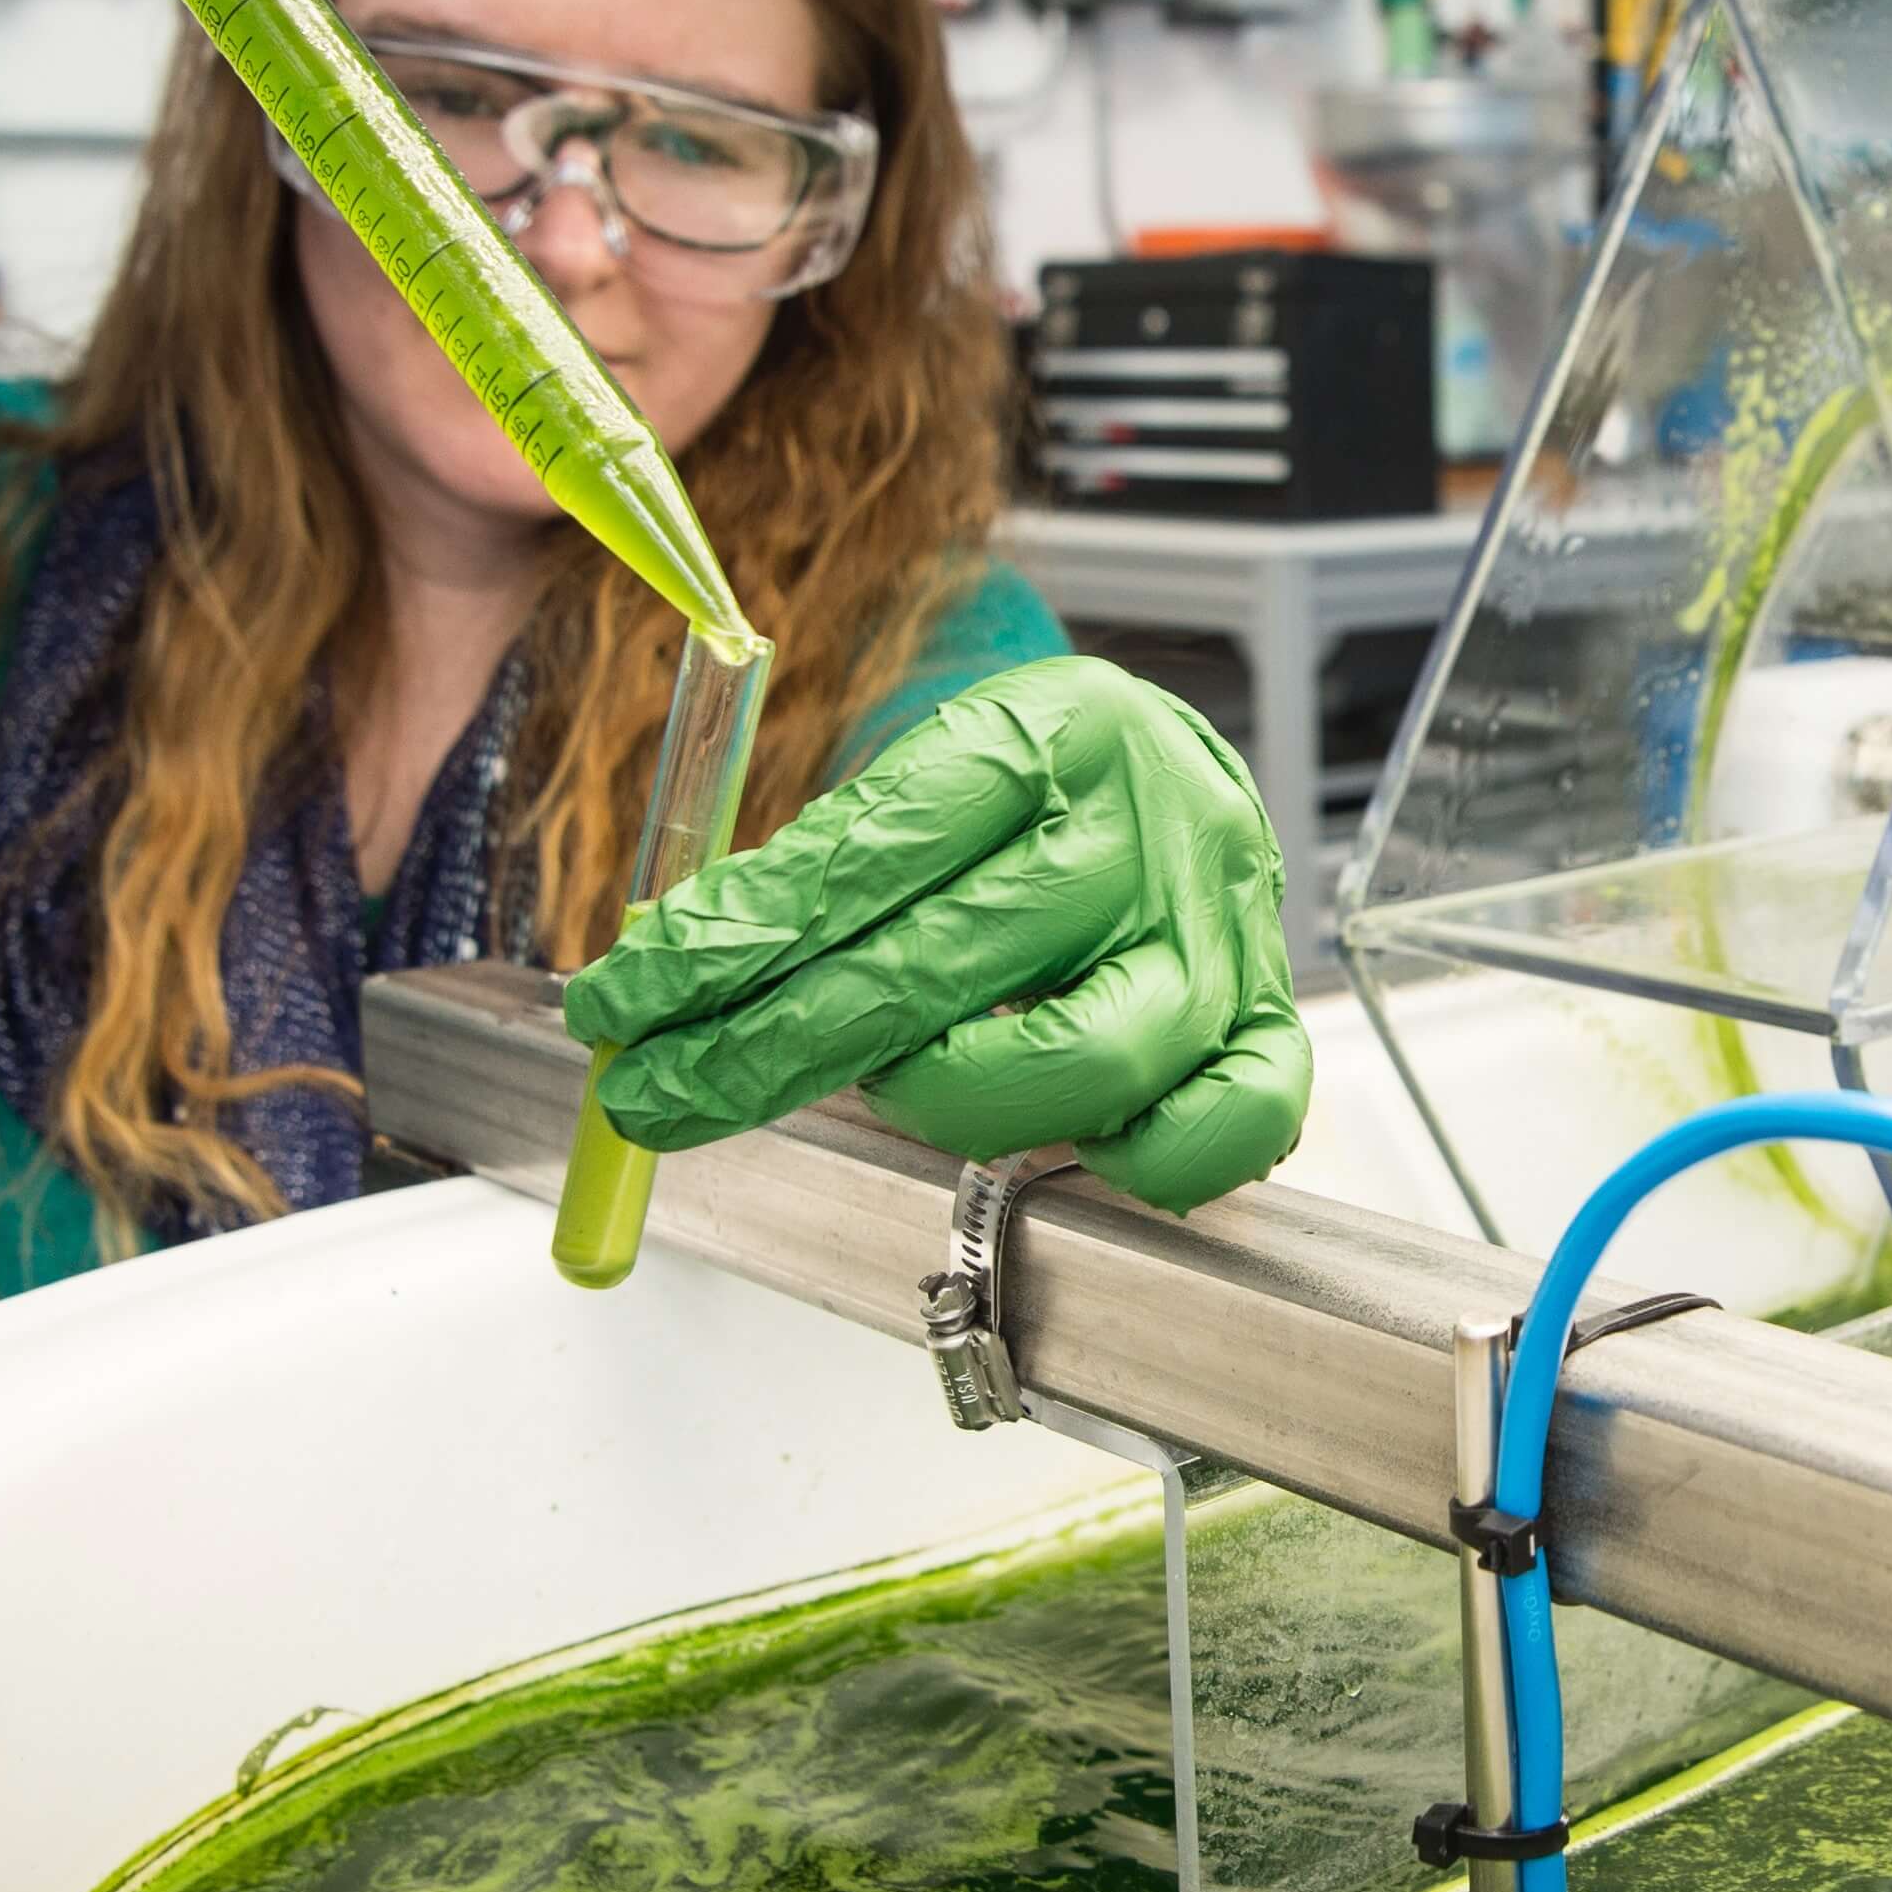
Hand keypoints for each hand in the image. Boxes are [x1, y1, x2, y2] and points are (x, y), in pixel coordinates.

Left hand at [563, 656, 1312, 1214]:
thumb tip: (667, 981)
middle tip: (659, 1094)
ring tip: (885, 1082)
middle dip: (764, 1050)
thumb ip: (816, 871)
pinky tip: (1041, 1129)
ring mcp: (1218, 941)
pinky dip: (1120, 1159)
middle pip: (936, 967)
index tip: (628, 1001)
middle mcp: (1151, 833)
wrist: (1178, 783)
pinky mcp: (1263, 1027)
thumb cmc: (1031, 794)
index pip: (864, 854)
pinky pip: (1209, 1137)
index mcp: (1055, 732)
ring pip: (1076, 1068)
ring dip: (940, 1098)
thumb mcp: (924, 776)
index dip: (727, 945)